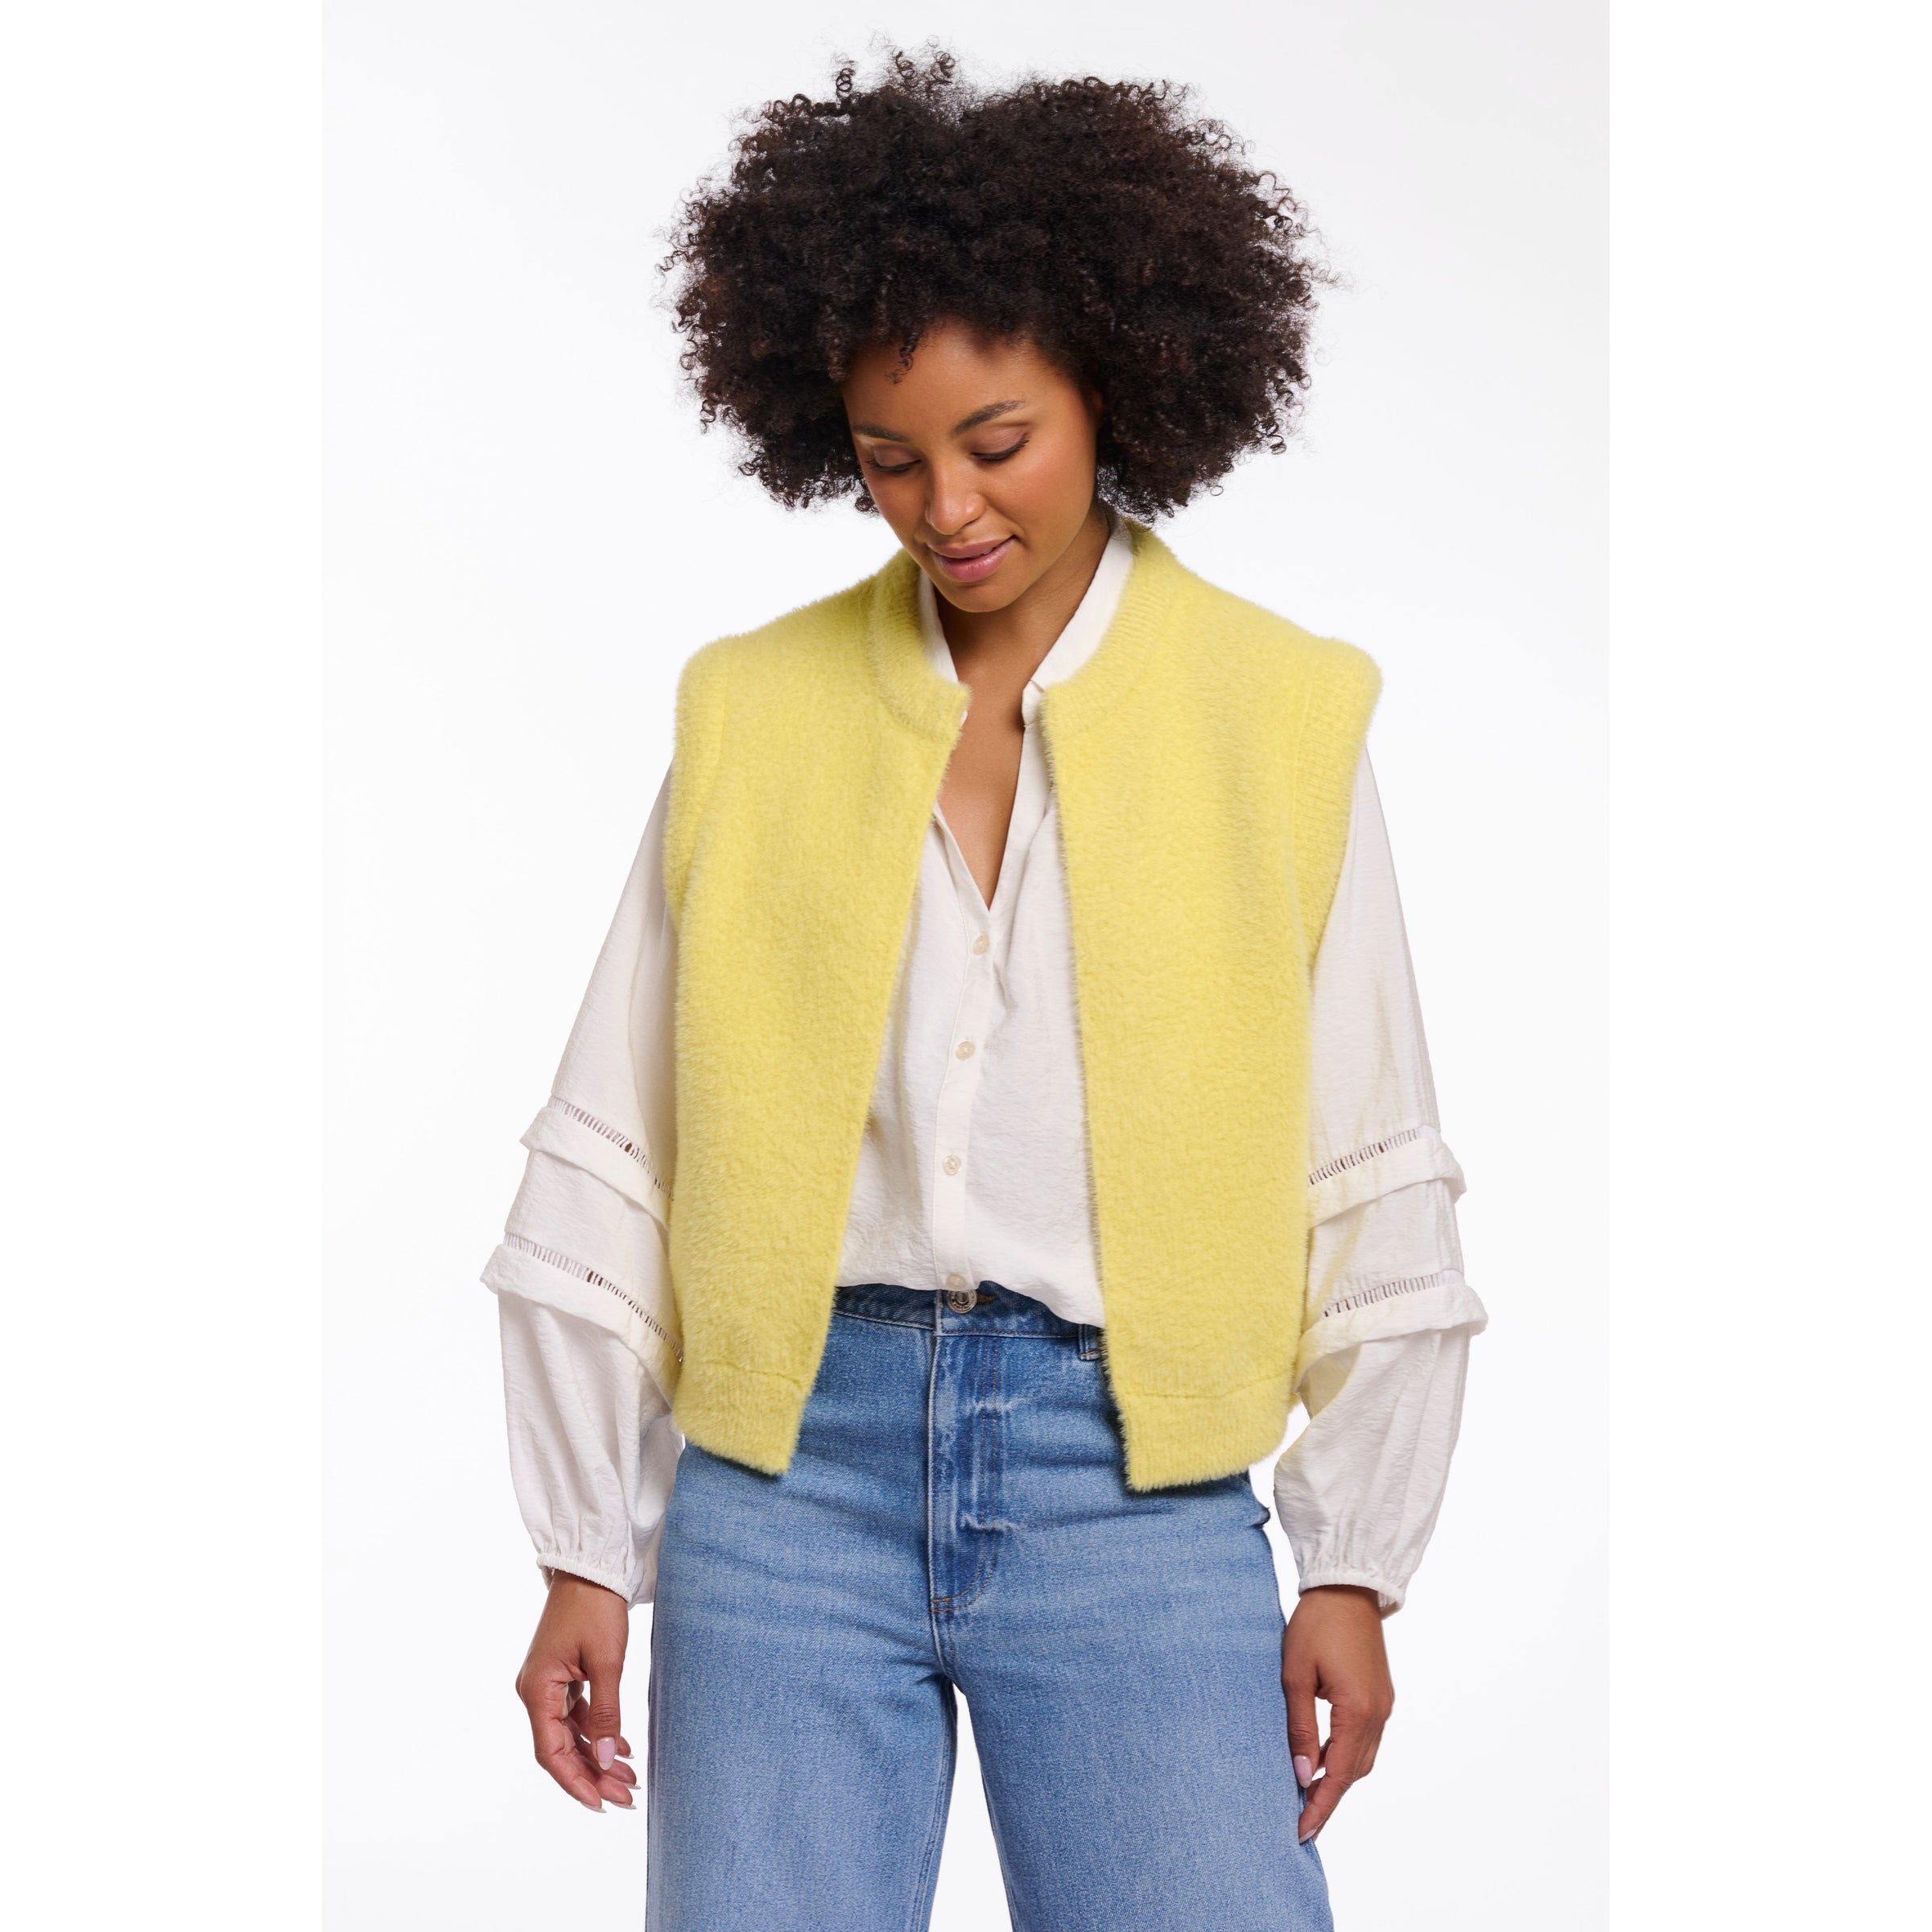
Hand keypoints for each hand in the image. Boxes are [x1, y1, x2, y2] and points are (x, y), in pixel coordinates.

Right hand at [514, 1572, 636, 1811]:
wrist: (591, 1567)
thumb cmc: (596, 1607)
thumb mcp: (607, 1661)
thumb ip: (606, 1713)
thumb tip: (606, 1758)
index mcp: (537, 1690)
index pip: (551, 1753)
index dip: (575, 1782)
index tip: (601, 1804)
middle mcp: (536, 1691)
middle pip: (560, 1748)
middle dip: (592, 1774)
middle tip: (626, 1796)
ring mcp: (547, 1684)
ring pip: (570, 1734)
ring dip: (597, 1756)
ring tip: (629, 1778)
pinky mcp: (562, 1676)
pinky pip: (576, 1715)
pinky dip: (597, 1732)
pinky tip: (622, 1747)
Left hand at [1282, 1584, 1394, 1843]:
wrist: (1347, 1587)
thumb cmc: (1316, 1624)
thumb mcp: (1295, 1675)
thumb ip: (1300, 1727)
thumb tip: (1303, 1774)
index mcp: (1358, 1710)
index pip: (1339, 1775)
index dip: (1320, 1806)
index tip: (1301, 1832)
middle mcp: (1378, 1714)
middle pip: (1355, 1773)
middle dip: (1329, 1800)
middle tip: (1302, 1824)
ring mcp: (1383, 1705)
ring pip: (1363, 1758)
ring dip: (1338, 1779)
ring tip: (1309, 1798)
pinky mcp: (1380, 1696)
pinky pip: (1365, 1739)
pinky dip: (1346, 1757)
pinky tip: (1323, 1760)